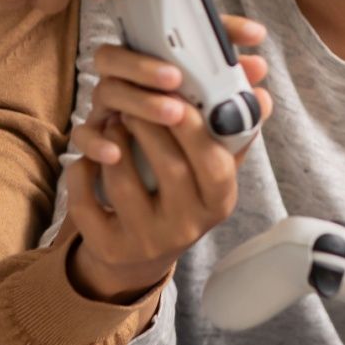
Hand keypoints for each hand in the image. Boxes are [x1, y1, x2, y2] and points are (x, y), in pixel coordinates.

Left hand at [63, 15, 272, 301]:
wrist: (141, 255)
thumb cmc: (182, 195)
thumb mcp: (209, 171)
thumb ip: (231, 129)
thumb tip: (260, 89)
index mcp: (217, 203)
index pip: (213, 166)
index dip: (194, 129)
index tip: (175, 97)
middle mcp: (185, 227)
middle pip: (169, 169)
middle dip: (149, 125)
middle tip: (134, 102)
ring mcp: (145, 241)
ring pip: (124, 183)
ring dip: (114, 143)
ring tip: (114, 123)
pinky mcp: (108, 247)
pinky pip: (85, 202)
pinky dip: (83, 170)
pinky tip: (91, 157)